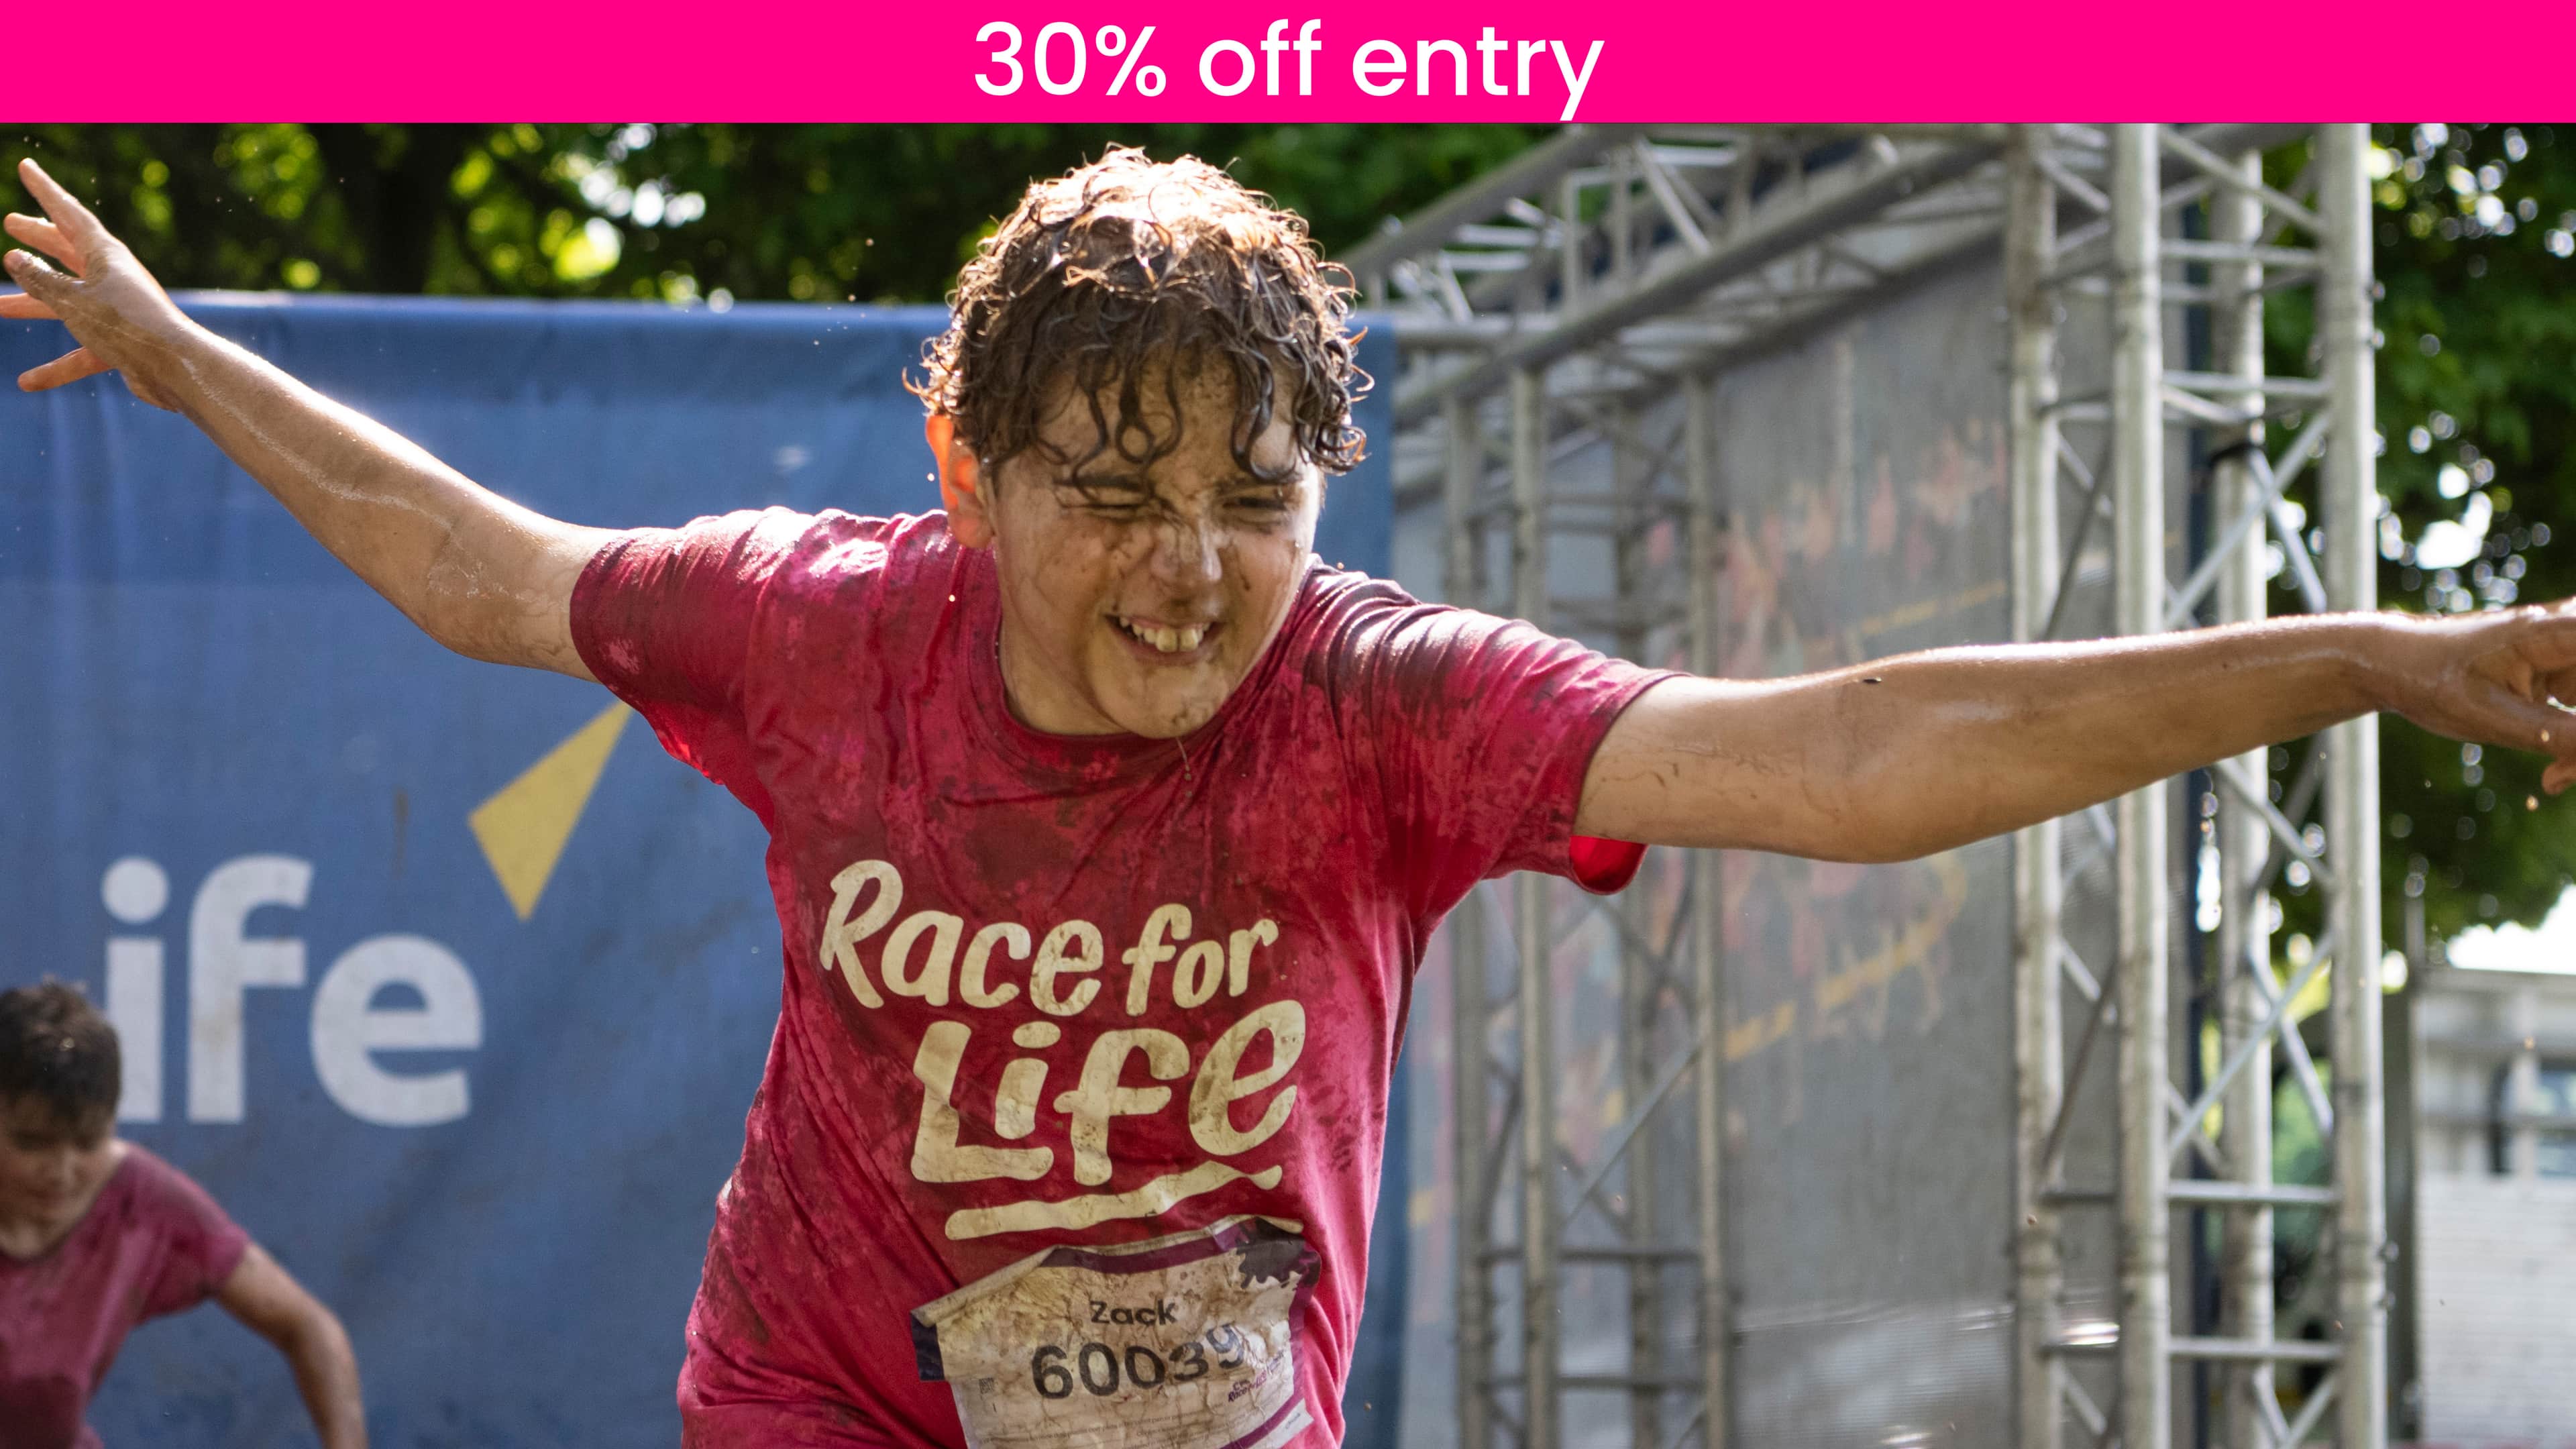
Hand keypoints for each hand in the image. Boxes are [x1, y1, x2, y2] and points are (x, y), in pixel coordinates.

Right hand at [2, 158, 188, 408]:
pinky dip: (57, 367)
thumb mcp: (73, 299)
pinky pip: (82, 353)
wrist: (177, 370)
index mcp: (105, 255)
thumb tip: (14, 258)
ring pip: (67, 303)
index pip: (68, 214)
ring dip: (32, 304)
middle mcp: (113, 278)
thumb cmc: (126, 326)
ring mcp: (117, 311)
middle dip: (40, 237)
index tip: (26, 167)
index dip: (45, 190)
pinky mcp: (122, 344)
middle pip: (68, 251)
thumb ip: (41, 280)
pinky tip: (27, 381)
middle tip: (13, 222)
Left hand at [2374, 603, 2575, 793]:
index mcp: (2559, 631)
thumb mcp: (2493, 718)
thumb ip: (2562, 737)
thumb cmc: (2431, 680)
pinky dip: (2575, 746)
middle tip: (2562, 777)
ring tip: (2553, 781)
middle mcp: (2571, 632)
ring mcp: (2572, 652)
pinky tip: (2554, 775)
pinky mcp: (2566, 673)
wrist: (2391, 664)